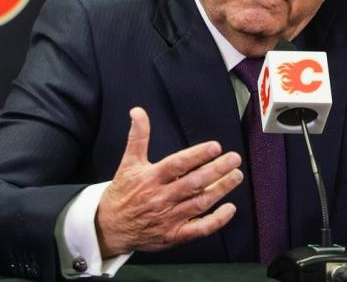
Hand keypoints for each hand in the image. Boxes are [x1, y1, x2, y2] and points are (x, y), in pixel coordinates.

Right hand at [95, 107, 243, 257]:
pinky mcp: (174, 235)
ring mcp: (169, 218)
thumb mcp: (128, 162)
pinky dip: (216, 220)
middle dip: (217, 170)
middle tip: (234, 159)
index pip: (177, 164)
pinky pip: (199, 229)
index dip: (197, 155)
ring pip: (200, 203)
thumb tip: (137, 111)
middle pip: (194, 183)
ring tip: (236, 176)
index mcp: (151, 178)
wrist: (110, 227)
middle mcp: (161, 198)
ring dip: (221, 190)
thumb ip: (138, 136)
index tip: (215, 147)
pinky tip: (230, 209)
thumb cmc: (123, 192)